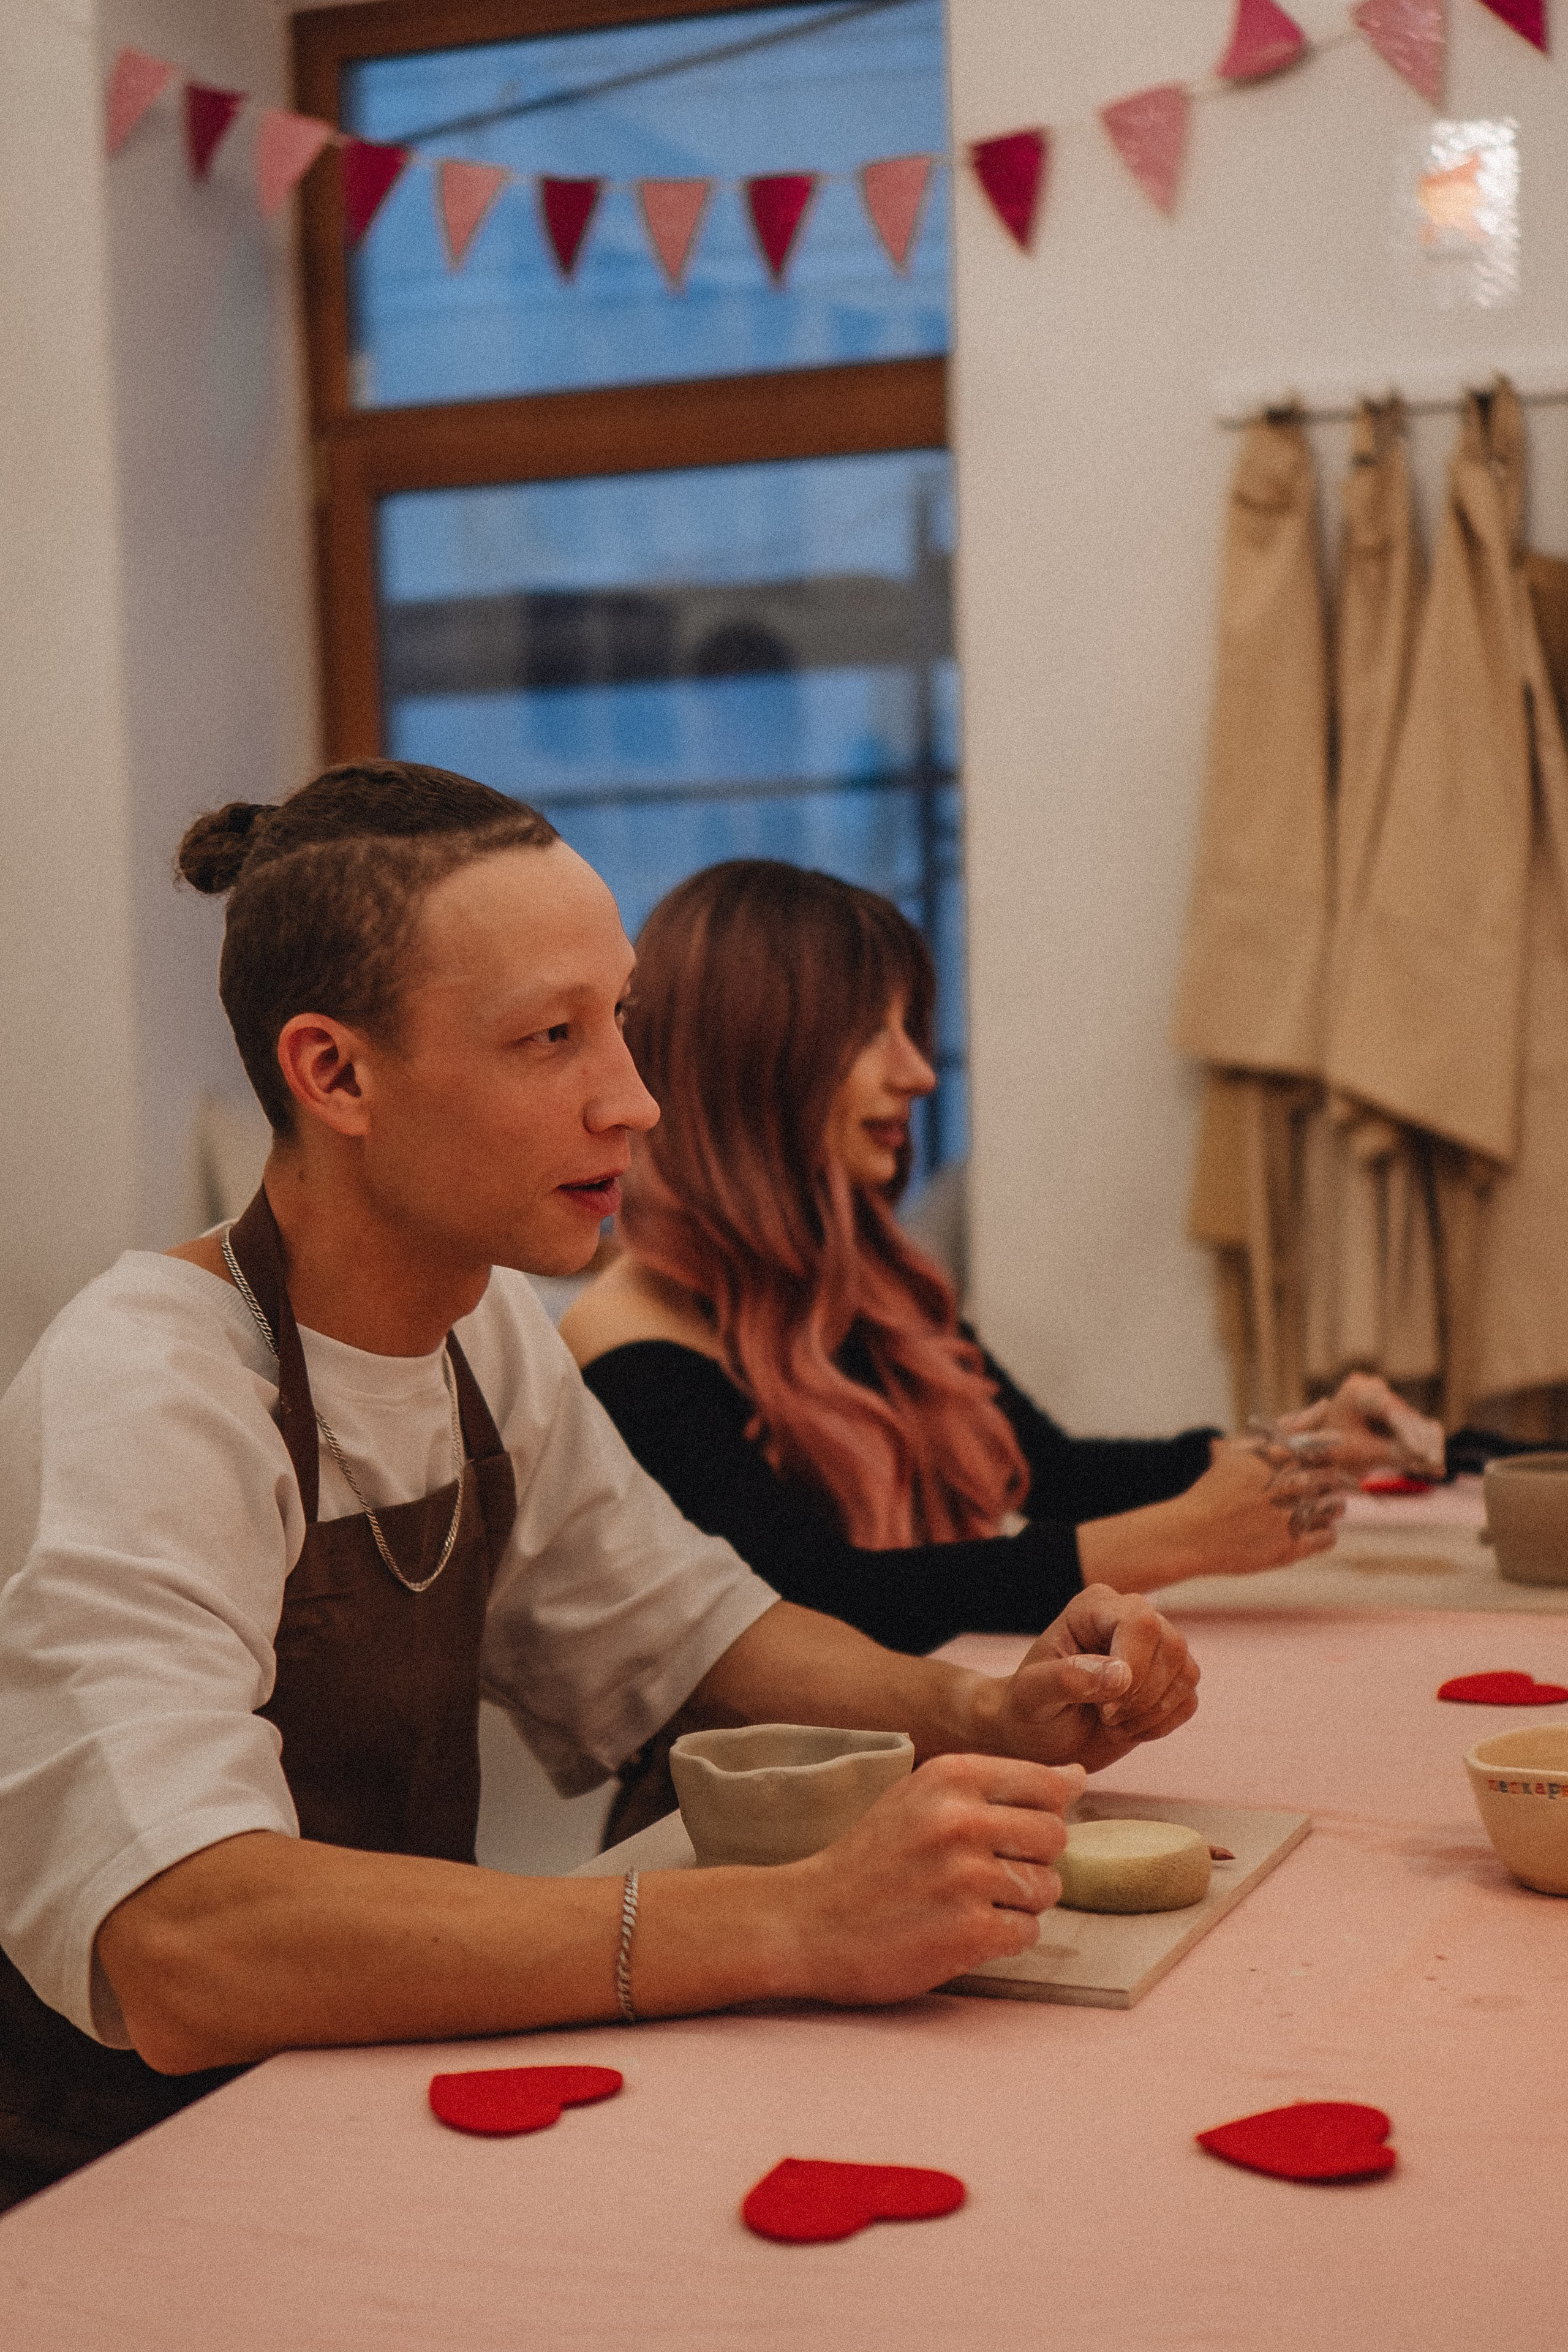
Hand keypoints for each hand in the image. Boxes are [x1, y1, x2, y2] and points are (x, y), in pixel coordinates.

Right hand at [771, 1752, 1082, 2004]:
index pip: (1049, 1785)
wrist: (808, 1920)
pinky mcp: (968, 1932)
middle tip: (986, 1872)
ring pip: (1048, 1888)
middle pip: (1056, 1837)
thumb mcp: (921, 1796)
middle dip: (1032, 1860)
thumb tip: (1077, 1776)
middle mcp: (962, 1819)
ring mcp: (966, 1877)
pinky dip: (1003, 1937)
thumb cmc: (872, 1857)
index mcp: (952, 1776)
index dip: (1043, 1813)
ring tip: (969, 1902)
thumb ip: (996, 1783)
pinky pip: (1027, 1932)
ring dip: (1018, 1901)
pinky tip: (964, 1930)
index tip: (1014, 1831)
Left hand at [974, 1584, 1199, 1773]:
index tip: (1105, 1708)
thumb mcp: (1031, 1696)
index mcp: (1094, 1606)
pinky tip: (1127, 1729)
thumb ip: (1065, 1679)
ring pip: (1186, 1672)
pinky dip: (1161, 1725)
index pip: (1140, 1622)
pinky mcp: (1168, 1680)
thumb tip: (1120, 1675)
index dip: (1134, 1667)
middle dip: (1143, 1695)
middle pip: (1172, 1646)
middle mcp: (1129, 1617)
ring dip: (1151, 1712)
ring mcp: (1154, 1648)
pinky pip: (1189, 1700)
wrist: (1039, 1735)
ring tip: (1111, 1723)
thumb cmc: (1028, 1709)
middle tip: (1104, 1717)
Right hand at [1174, 1437, 1344, 1566]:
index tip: (1316, 1461)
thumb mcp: (1244, 1449)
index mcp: (1273, 1457)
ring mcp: (1290, 1519)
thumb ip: (1285, 1427)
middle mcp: (1285, 1486)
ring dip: (1328, 1505)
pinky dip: (1323, 1531)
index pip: (1322, 1448)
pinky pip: (1329, 1536)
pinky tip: (1304, 1527)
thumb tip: (1323, 1404)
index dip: (1325, 1453)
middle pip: (1331, 1477)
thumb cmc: (1217, 1488)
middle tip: (1306, 1488)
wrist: (1193, 1533)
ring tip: (1305, 1506)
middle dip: (1325, 1481)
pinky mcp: (1291, 1548)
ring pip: (1336, 1506)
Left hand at [1274, 1373, 1443, 1480]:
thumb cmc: (1331, 1450)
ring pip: (1414, 1422)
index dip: (1409, 1433)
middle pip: (1406, 1415)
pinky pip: (1414, 1427)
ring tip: (1437, 1469)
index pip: (1389, 1410)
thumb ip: (1391, 1453)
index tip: (1422, 1454)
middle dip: (1422, 1443)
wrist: (1318, 1449)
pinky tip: (1435, 1467)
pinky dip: (1423, 1446)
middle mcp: (1374, 1388)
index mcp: (1357, 1391)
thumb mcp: (1359, 1453)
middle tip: (1436, 1465)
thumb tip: (1425, 1459)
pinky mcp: (1395, 1412)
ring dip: (1427, 1447)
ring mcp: (1385, 1398)